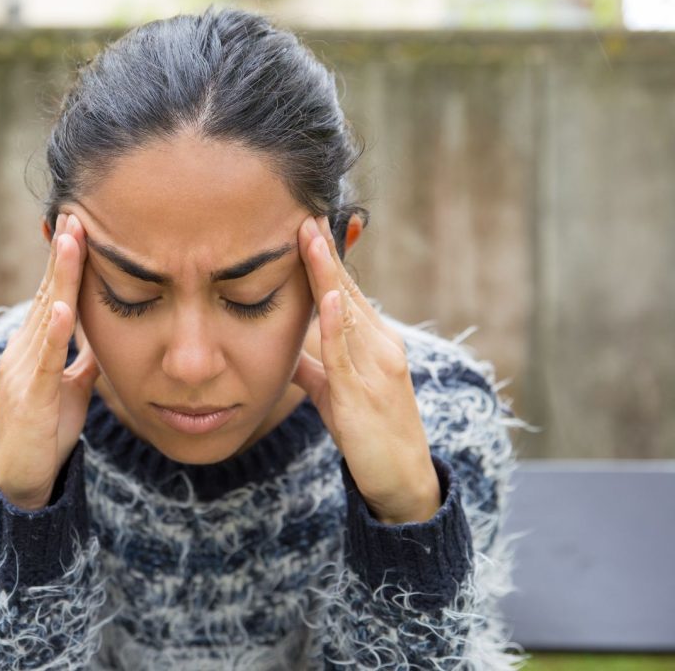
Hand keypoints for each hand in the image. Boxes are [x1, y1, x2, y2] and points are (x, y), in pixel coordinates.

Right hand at [0, 213, 99, 509]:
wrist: (19, 476)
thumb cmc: (46, 431)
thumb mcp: (71, 388)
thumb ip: (83, 360)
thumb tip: (102, 338)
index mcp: (37, 344)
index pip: (54, 293)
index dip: (66, 261)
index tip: (79, 225)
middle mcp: (25, 348)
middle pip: (48, 292)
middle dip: (62, 253)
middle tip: (74, 213)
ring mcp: (24, 369)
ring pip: (46, 315)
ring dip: (60, 277)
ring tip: (71, 241)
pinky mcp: (32, 395)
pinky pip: (47, 360)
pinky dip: (56, 333)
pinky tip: (65, 309)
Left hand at [291, 215, 441, 524]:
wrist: (401, 480)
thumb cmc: (367, 434)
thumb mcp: (334, 394)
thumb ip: (315, 367)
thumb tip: (290, 349)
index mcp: (373, 342)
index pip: (346, 291)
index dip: (326, 258)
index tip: (307, 224)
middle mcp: (380, 345)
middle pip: (347, 289)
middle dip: (325, 251)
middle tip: (305, 211)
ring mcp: (376, 367)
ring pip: (346, 311)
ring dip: (327, 272)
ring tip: (310, 235)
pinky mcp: (365, 393)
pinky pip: (346, 353)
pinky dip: (337, 323)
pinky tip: (329, 296)